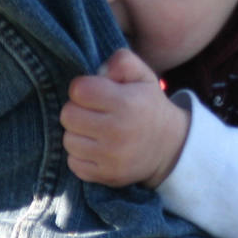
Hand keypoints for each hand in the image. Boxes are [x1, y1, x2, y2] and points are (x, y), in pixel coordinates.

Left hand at [60, 48, 188, 188]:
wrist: (170, 147)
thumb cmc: (148, 105)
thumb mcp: (143, 75)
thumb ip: (121, 61)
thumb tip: (99, 71)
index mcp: (125, 102)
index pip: (78, 90)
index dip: (82, 88)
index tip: (93, 93)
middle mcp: (117, 130)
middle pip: (67, 115)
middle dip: (76, 110)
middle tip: (92, 112)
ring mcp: (111, 156)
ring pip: (68, 140)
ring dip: (77, 134)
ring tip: (94, 131)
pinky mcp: (107, 175)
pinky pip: (74, 163)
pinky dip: (80, 156)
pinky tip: (96, 148)